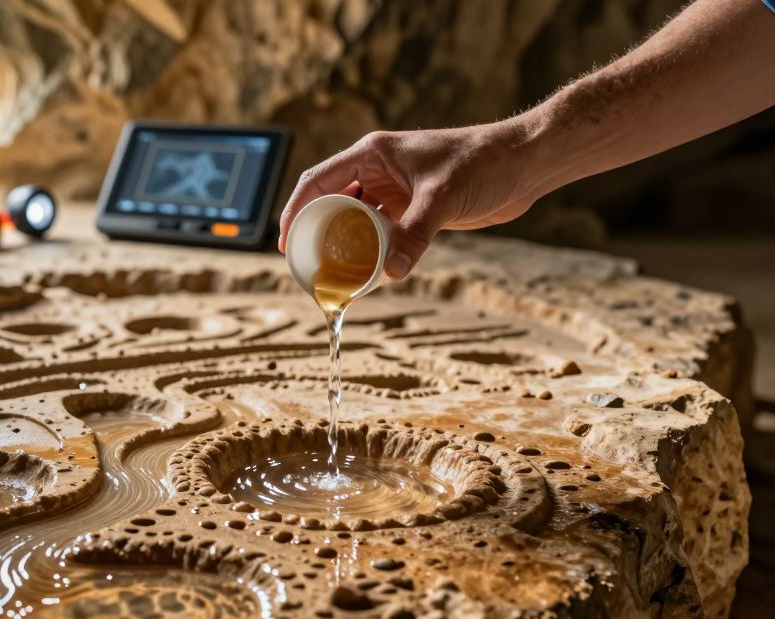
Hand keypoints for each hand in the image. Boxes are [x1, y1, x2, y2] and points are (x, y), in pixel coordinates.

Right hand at [278, 120, 541, 279]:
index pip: (318, 181)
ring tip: (332, 272)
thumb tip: (389, 273)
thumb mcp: (443, 197)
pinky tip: (367, 270)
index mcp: (373, 153)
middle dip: (316, 232)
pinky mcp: (413, 208)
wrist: (526, 163)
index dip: (295, 210)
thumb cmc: (485, 163)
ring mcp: (395, 190)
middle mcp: (378, 170)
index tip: (285, 241)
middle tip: (306, 265)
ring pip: (355, 219)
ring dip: (343, 243)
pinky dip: (370, 249)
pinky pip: (380, 231)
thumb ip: (414, 234)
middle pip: (331, 201)